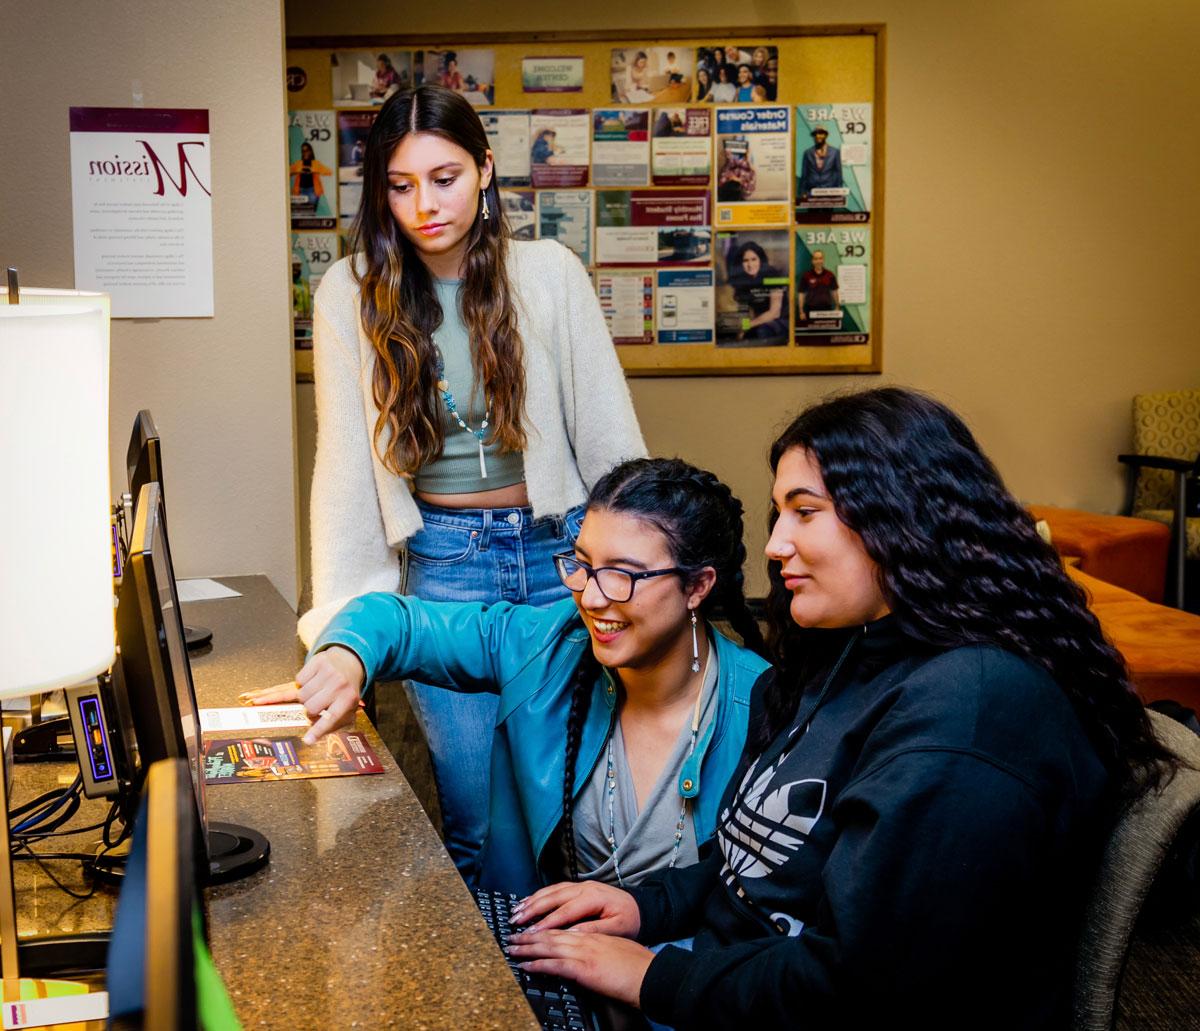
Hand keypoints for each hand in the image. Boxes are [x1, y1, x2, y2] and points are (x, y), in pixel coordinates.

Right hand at [238, 646, 364, 744]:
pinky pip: (298, 679)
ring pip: (301, 694)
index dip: (318, 730)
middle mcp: (339, 685)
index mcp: (348, 699)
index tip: (307, 740)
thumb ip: (334, 722)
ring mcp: (329, 672)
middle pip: (310, 707)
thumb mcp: (347, 706)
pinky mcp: (319, 661)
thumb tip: (313, 738)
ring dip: (305, 696)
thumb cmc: (345, 689)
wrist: (349, 661)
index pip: (330, 718)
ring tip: (316, 692)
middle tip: (316, 705)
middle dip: (309, 710)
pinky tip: (313, 680)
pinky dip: (302, 682)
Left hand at [506, 929, 653, 1007]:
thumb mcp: (616, 952)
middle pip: (551, 936)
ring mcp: (585, 953)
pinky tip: (527, 966)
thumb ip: (600, 950)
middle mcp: (586, 940)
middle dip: (529, 936)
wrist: (650, 974)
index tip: (529, 932)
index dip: (543, 931)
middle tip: (511, 938)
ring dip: (527, 948)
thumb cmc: (637, 967)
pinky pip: (556, 965)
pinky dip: (539, 965)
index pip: (563, 930)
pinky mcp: (585, 968)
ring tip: (512, 949)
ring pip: (549, 946)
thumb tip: (589, 956)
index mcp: (594, 936)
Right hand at [511, 880, 639, 938]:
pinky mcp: (578, 887)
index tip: (532, 933)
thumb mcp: (617, 929)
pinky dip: (539, 895)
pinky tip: (528, 902)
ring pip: (551, 891)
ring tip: (516, 911)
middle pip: (553, 897)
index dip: (547, 923)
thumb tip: (570, 934)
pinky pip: (555, 889)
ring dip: (532, 900)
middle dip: (532, 909)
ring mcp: (580, 885)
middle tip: (515, 921)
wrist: (640, 906)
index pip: (566, 911)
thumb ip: (593, 931)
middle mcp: (585, 887)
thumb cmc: (630, 919)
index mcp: (594, 897)